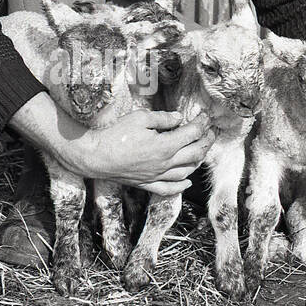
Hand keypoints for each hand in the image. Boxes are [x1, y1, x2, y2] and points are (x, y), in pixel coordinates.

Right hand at [67, 109, 214, 193]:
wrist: (95, 156)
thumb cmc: (114, 135)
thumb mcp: (139, 118)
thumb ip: (162, 118)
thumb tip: (178, 118)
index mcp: (164, 145)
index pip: (192, 134)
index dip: (201, 124)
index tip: (204, 117)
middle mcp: (164, 163)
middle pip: (195, 153)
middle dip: (206, 141)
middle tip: (210, 132)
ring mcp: (156, 176)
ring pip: (186, 171)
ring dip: (198, 160)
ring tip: (201, 150)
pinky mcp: (147, 184)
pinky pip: (169, 188)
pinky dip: (181, 185)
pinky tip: (187, 180)